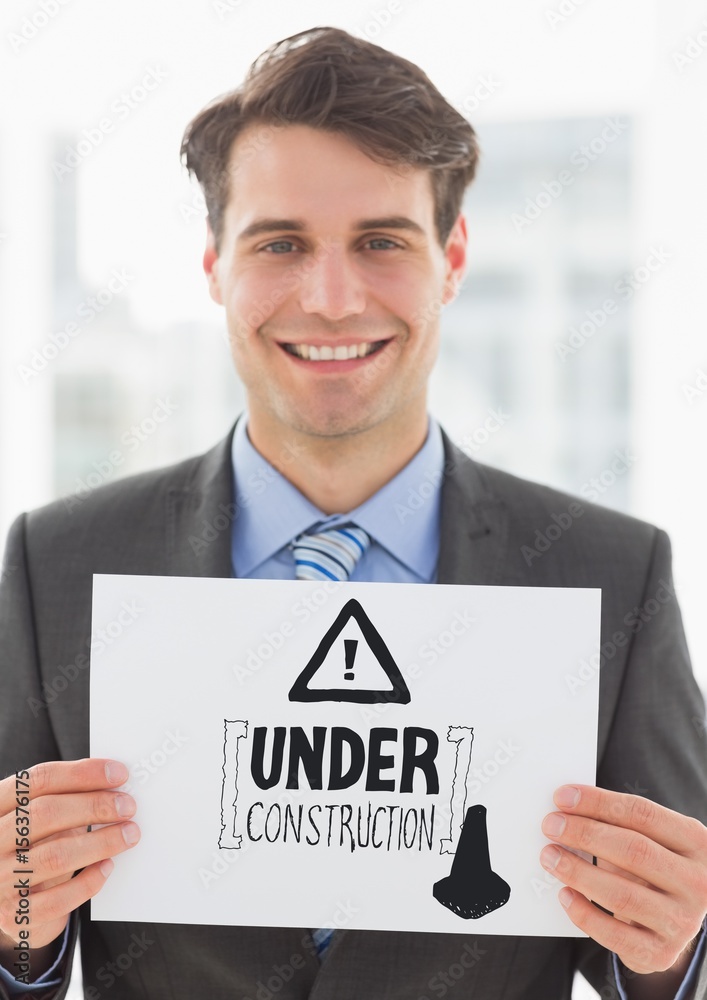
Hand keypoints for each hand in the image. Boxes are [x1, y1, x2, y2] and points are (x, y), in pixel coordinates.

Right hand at [0, 759, 139, 949]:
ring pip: (54, 855)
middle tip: (127, 806)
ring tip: (129, 834)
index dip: (82, 774)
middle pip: (45, 814)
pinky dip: (88, 882)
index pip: (38, 780)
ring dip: (101, 842)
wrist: (9, 901)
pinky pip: (57, 899)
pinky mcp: (15, 915)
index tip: (118, 773)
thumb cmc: (33, 847)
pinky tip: (107, 867)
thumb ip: (67, 797)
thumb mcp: (40, 817)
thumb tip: (114, 782)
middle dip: (94, 806)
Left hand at [539, 784, 706, 975]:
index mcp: (696, 843)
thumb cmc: (652, 869)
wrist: (673, 923)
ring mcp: (682, 922)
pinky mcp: (661, 954)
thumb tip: (566, 810)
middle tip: (551, 825)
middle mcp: (697, 882)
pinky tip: (564, 894)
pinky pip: (614, 935)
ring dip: (578, 872)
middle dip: (585, 834)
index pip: (643, 814)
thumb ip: (616, 824)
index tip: (562, 797)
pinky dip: (584, 913)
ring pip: (622, 895)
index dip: (599, 803)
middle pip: (634, 850)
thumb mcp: (649, 840)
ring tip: (550, 856)